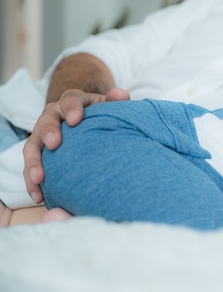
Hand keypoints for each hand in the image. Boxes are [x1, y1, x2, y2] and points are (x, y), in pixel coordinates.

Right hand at [22, 88, 129, 202]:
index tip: (76, 119)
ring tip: (40, 178)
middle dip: (48, 132)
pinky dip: (33, 182)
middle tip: (54, 144)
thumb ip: (116, 101)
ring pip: (33, 146)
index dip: (72, 108)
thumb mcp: (110, 107)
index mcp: (73, 101)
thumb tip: (121, 94)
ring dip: (33, 162)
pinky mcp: (40, 154)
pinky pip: (31, 167)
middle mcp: (54, 115)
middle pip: (46, 121)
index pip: (70, 100)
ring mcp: (43, 135)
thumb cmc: (102, 116)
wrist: (91, 125)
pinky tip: (40, 196)